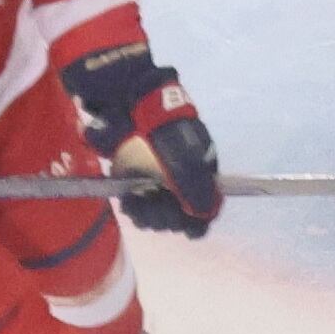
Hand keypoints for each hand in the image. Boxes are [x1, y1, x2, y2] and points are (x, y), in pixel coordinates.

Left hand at [114, 81, 221, 237]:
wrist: (137, 107)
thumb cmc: (168, 134)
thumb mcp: (187, 160)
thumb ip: (196, 189)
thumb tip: (204, 216)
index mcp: (202, 176)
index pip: (205, 210)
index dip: (195, 222)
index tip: (183, 226)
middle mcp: (182, 183)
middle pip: (179, 217)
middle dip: (165, 217)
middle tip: (153, 207)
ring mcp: (159, 183)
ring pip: (158, 215)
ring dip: (148, 215)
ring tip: (137, 203)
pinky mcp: (137, 182)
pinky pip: (139, 208)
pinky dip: (135, 208)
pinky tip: (129, 200)